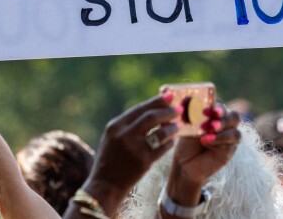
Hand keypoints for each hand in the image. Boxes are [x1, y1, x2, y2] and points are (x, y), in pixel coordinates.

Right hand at [80, 94, 178, 213]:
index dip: (157, 100)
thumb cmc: (110, 160)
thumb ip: (128, 124)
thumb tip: (152, 109)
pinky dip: (169, 142)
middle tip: (178, 109)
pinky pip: (163, 148)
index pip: (140, 108)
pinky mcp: (144, 162)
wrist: (104, 187)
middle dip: (167, 111)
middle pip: (151, 116)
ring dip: (172, 127)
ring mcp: (134, 148)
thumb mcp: (112, 138)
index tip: (169, 95)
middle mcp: (124, 135)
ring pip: (160, 132)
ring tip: (178, 125)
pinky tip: (172, 141)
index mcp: (115, 126)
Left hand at [165, 106, 240, 206]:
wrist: (185, 164)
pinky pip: (229, 145)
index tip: (209, 111)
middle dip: (224, 119)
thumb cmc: (186, 143)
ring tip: (207, 134)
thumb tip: (194, 107)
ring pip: (235, 133)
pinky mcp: (229, 152)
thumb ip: (195, 119)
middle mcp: (226, 126)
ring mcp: (229, 139)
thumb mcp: (189, 129)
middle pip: (234, 117)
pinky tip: (205, 141)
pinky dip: (218, 141)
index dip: (219, 108)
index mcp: (217, 116)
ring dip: (222, 132)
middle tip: (212, 123)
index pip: (223, 108)